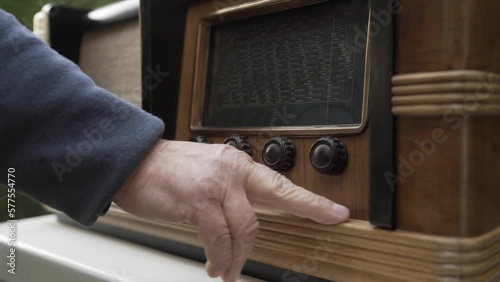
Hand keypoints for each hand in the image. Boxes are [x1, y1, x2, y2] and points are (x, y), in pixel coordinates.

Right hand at [113, 139, 348, 281]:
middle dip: (305, 211)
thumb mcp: (207, 174)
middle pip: (275, 197)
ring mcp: (216, 184)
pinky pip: (219, 238)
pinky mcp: (198, 200)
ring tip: (228, 270)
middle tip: (327, 223)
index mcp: (236, 164)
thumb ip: (231, 192)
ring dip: (239, 256)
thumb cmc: (169, 173)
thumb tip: (247, 219)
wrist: (133, 163)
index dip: (310, 199)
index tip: (335, 211)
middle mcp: (231, 170)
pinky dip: (220, 257)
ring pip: (245, 227)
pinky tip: (214, 265)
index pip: (279, 182)